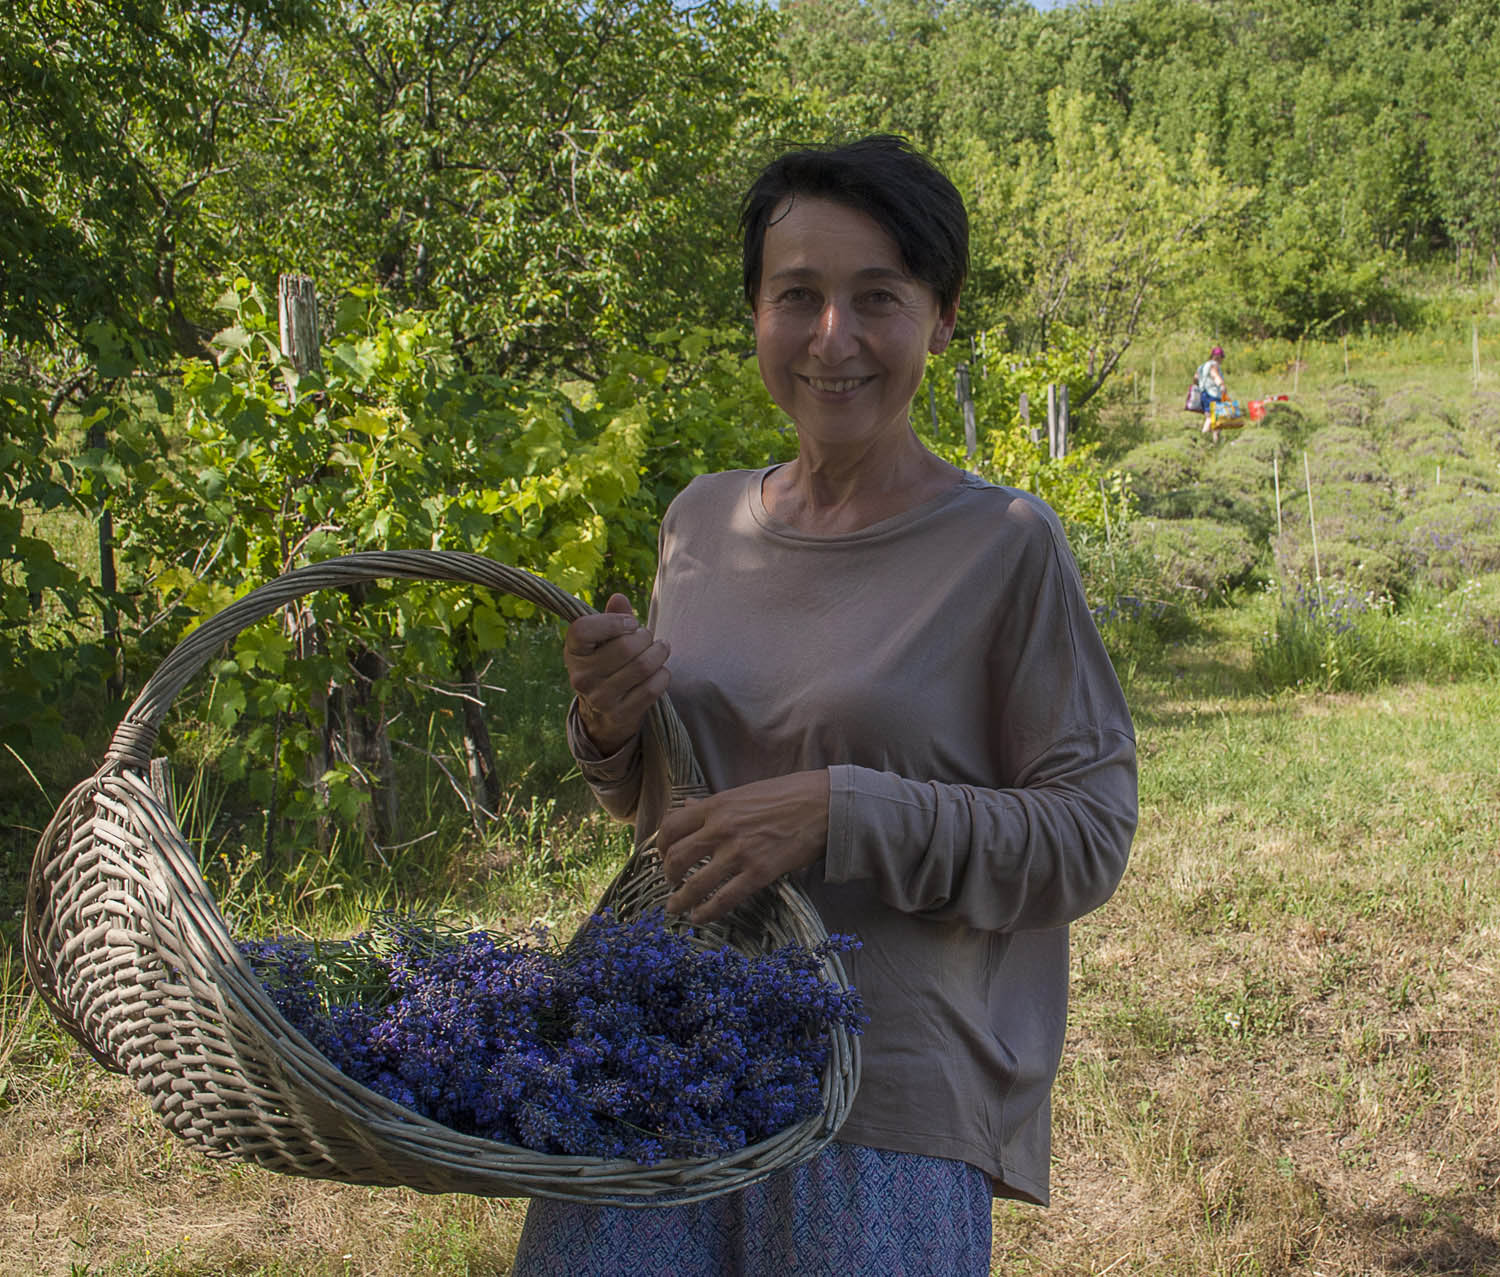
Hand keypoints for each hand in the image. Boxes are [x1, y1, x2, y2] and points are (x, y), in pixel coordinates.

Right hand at [564, 594, 669, 754]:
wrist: (602, 714)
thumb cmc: (606, 664)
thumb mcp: (602, 641)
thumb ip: (612, 617)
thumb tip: (619, 598)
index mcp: (573, 652)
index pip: (584, 629)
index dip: (613, 621)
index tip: (631, 623)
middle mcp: (581, 677)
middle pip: (625, 647)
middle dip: (645, 636)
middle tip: (648, 637)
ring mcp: (600, 699)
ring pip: (642, 666)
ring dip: (659, 653)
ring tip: (660, 649)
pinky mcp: (620, 714)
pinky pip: (652, 688)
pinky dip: (663, 675)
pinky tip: (660, 671)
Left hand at [659, 771, 829, 923]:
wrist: (825, 804)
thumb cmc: (787, 795)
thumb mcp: (743, 792)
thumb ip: (712, 805)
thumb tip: (685, 806)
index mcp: (716, 805)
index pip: (670, 826)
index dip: (660, 846)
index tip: (663, 856)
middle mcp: (721, 828)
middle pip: (676, 857)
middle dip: (668, 875)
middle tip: (670, 883)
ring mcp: (739, 852)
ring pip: (694, 883)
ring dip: (680, 900)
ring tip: (676, 908)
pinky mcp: (759, 873)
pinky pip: (724, 899)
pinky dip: (706, 913)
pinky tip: (699, 918)